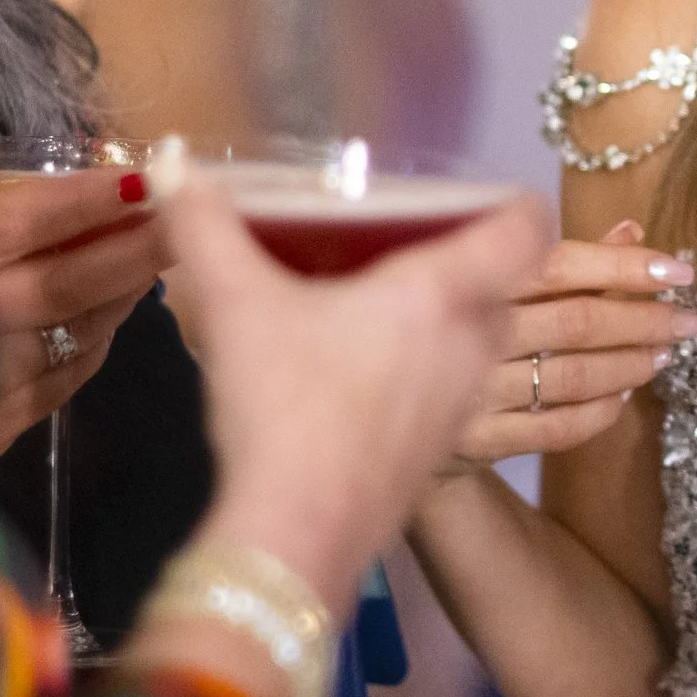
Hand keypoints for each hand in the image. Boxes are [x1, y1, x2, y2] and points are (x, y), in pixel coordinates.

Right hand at [0, 167, 171, 462]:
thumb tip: (98, 185)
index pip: (32, 220)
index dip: (96, 200)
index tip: (153, 176)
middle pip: (69, 282)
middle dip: (138, 247)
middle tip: (191, 219)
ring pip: (77, 335)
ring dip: (124, 296)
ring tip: (159, 259)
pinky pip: (60, 382)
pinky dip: (92, 345)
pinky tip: (110, 317)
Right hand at [159, 167, 549, 616]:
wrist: (297, 536)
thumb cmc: (282, 407)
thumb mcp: (232, 304)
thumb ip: (203, 224)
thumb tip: (170, 159)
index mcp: (443, 292)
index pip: (525, 226)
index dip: (511, 201)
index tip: (471, 196)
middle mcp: (472, 344)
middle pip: (501, 281)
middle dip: (463, 259)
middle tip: (401, 246)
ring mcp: (463, 404)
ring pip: (479, 339)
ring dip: (447, 319)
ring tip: (378, 307)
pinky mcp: (443, 452)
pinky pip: (455, 390)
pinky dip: (428, 371)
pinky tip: (362, 377)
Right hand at [451, 220, 696, 464]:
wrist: (373, 405)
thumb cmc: (442, 320)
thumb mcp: (487, 275)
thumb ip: (561, 257)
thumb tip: (632, 230)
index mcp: (471, 274)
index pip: (560, 264)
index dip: (624, 265)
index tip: (677, 270)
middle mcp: (470, 330)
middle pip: (577, 322)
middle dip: (644, 319)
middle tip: (689, 321)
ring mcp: (473, 390)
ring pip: (572, 377)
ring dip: (629, 365)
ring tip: (663, 354)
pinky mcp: (476, 440)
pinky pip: (555, 429)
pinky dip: (599, 413)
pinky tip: (623, 397)